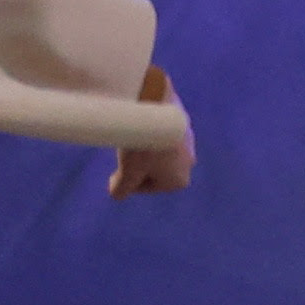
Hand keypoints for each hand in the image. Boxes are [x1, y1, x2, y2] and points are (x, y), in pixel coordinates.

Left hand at [110, 61, 192, 199]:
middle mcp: (189, 164)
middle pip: (157, 169)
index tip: (115, 172)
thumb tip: (117, 195)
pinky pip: (166, 134)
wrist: (156, 109)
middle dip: (140, 165)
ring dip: (147, 148)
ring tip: (130, 138)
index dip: (129, 181)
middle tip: (123, 154)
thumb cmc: (143, 147)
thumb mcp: (127, 172)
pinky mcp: (184, 121)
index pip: (149, 187)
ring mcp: (189, 141)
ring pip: (163, 151)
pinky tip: (140, 126)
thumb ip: (121, 188)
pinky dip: (153, 134)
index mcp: (178, 181)